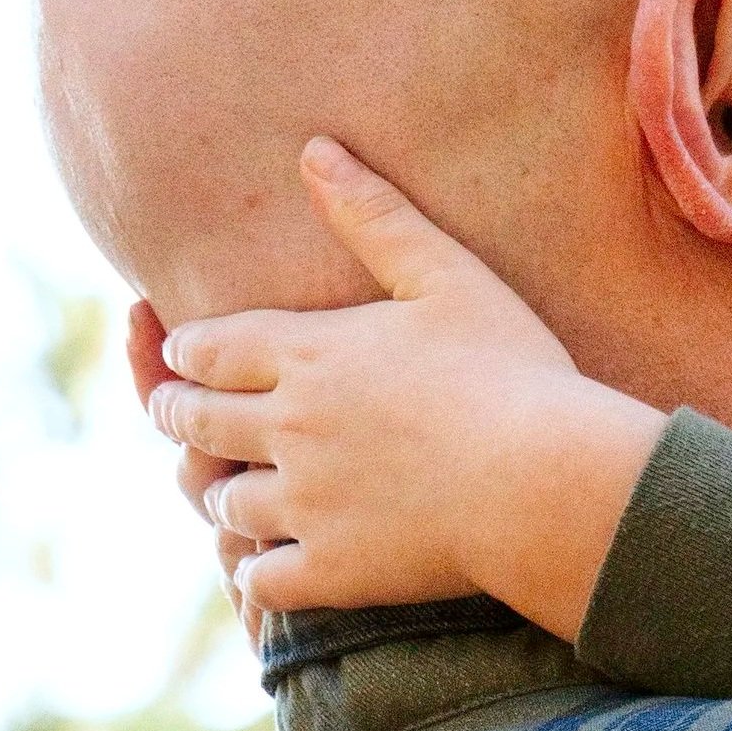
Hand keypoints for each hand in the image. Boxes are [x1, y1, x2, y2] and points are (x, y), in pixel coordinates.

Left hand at [142, 140, 667, 640]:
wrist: (552, 481)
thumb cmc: (518, 374)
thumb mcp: (452, 277)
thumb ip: (378, 217)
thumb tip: (315, 150)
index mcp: (309, 352)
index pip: (206, 347)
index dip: (187, 351)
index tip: (184, 355)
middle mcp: (289, 425)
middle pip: (193, 421)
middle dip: (178, 416)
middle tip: (181, 419)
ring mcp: (306, 502)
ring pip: (222, 502)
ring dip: (220, 496)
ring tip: (229, 495)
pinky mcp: (333, 568)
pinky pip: (261, 580)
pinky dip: (255, 576)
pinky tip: (266, 570)